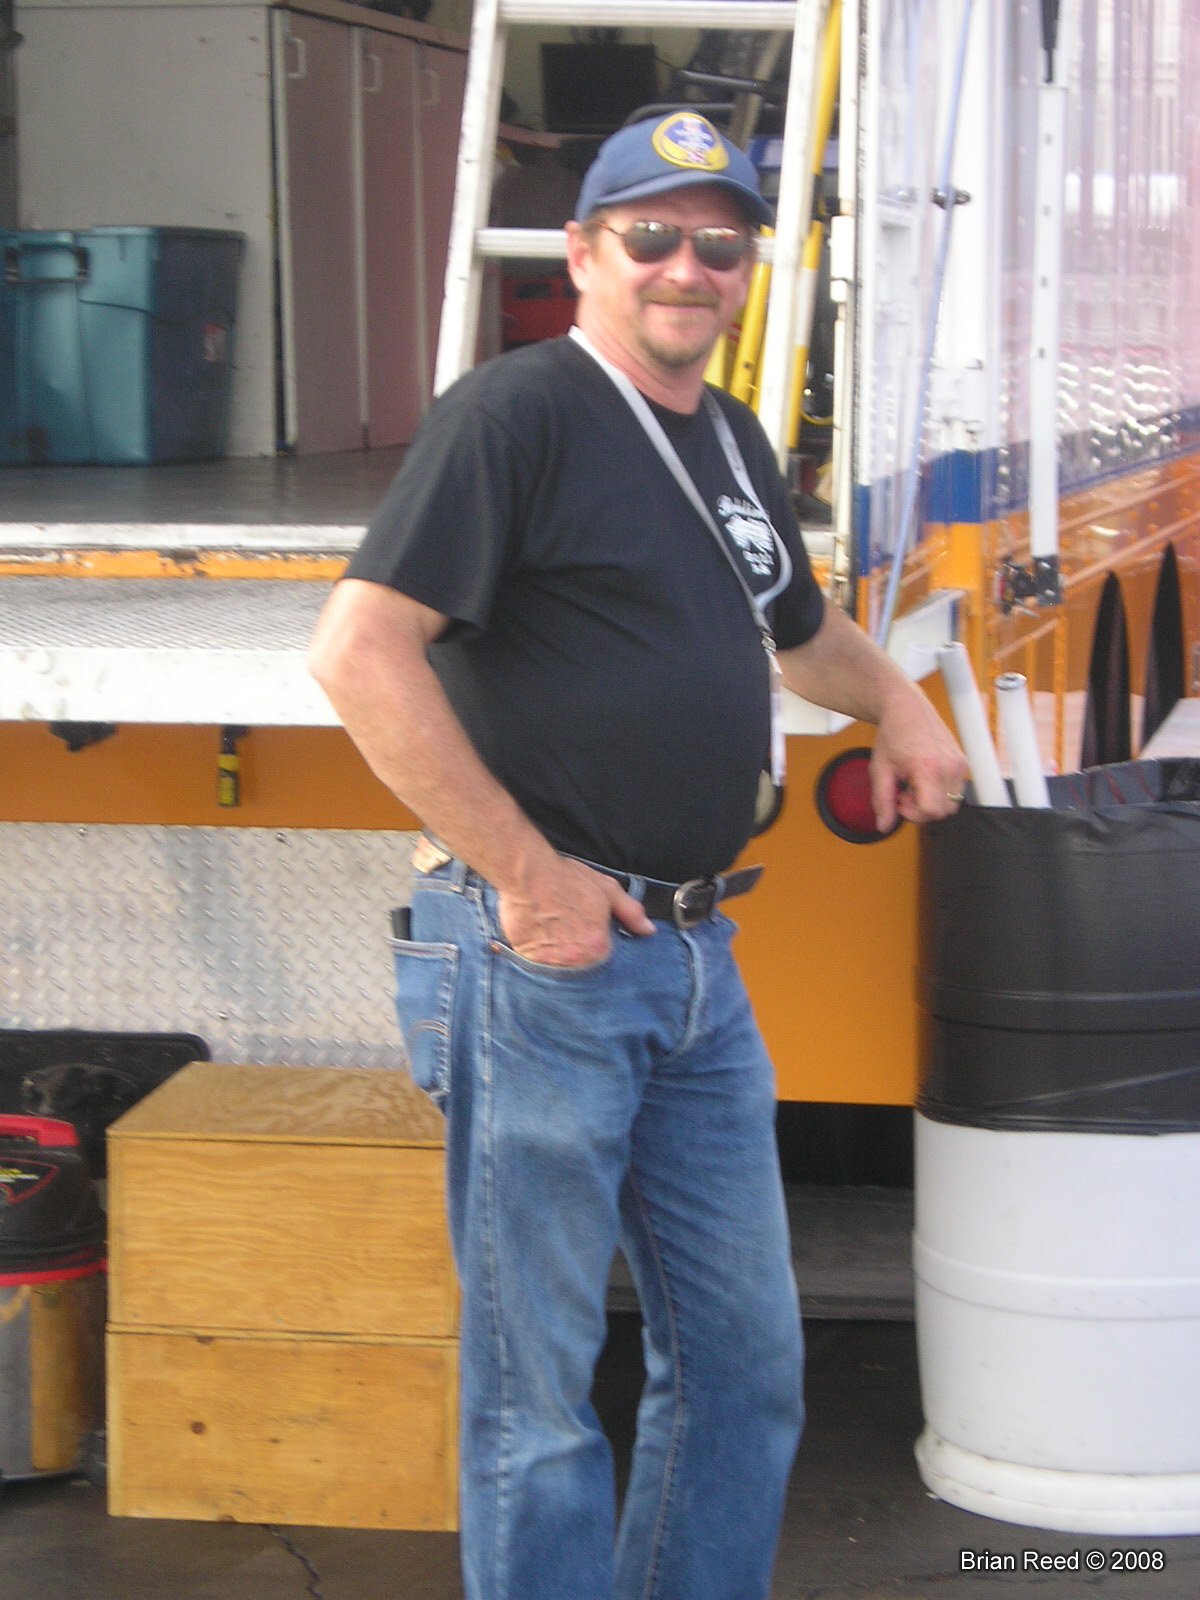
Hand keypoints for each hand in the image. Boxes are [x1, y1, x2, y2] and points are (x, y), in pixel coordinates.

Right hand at [497, 856, 655, 966]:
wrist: (528, 873)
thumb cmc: (567, 879)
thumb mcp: (607, 890)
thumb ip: (631, 913)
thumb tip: (649, 930)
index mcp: (598, 948)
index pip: (603, 960)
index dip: (596, 947)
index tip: (587, 935)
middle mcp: (575, 960)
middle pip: (580, 968)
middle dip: (577, 955)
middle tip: (567, 932)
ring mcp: (549, 962)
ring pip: (558, 968)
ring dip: (557, 957)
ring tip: (552, 932)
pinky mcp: (527, 960)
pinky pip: (535, 966)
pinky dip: (537, 956)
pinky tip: (538, 935)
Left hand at [870, 685, 970, 829]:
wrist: (907, 709)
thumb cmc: (893, 734)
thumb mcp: (880, 769)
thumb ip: (882, 801)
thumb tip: (883, 826)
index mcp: (929, 767)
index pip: (930, 811)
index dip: (912, 813)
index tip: (899, 800)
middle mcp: (950, 767)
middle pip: (942, 812)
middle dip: (921, 809)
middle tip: (904, 791)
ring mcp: (960, 765)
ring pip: (951, 804)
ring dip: (932, 802)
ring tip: (914, 784)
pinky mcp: (964, 763)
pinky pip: (956, 791)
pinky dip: (940, 792)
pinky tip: (924, 778)